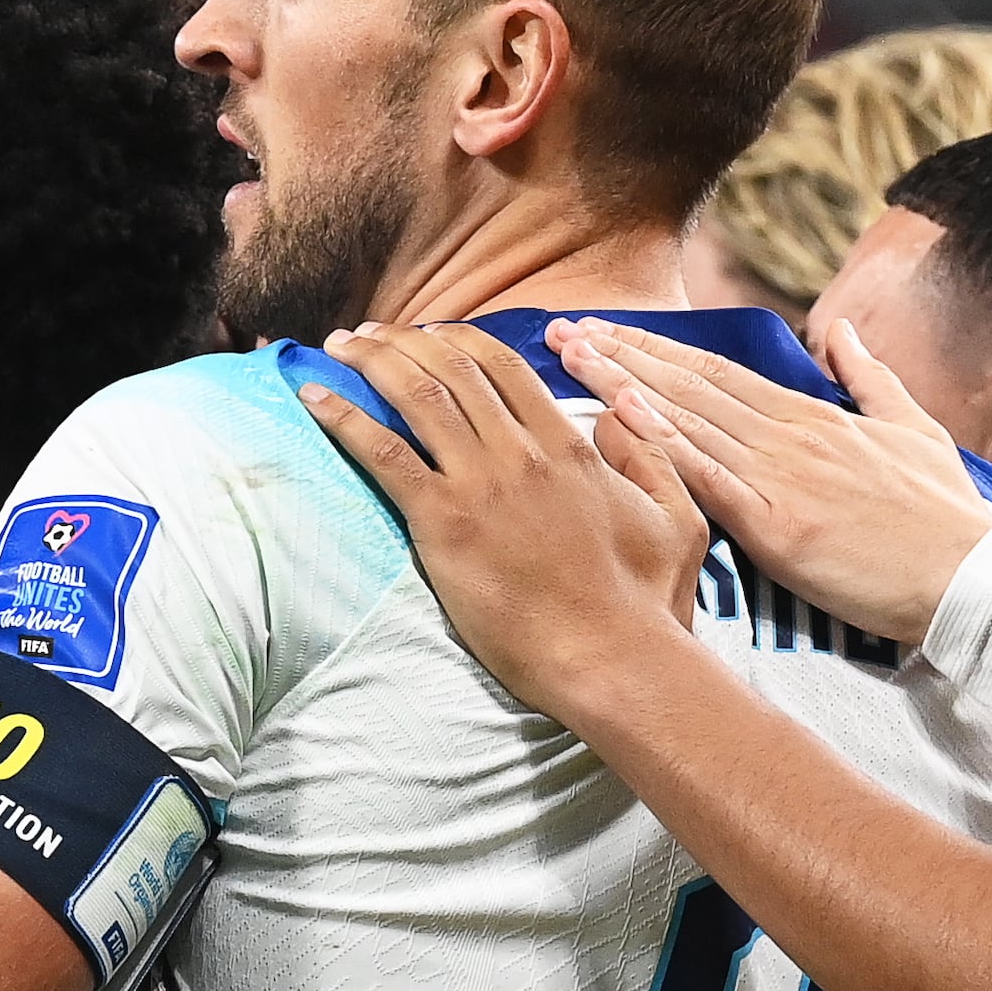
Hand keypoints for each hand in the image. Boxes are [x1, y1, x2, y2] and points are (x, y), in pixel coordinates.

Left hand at [295, 320, 707, 721]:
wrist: (612, 658)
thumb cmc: (645, 603)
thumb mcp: (676, 517)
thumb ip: (647, 458)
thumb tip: (616, 418)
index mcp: (571, 447)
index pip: (505, 368)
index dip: (460, 341)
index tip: (429, 336)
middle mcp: (521, 453)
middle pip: (454, 369)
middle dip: (405, 340)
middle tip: (369, 333)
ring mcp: (482, 485)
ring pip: (417, 396)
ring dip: (373, 361)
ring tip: (341, 345)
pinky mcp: (445, 524)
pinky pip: (385, 455)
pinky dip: (345, 418)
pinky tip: (315, 396)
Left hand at [553, 314, 991, 642]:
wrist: (969, 579)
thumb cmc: (944, 518)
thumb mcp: (912, 429)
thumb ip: (869, 378)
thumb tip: (841, 332)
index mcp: (813, 416)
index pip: (718, 372)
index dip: (657, 349)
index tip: (608, 331)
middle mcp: (788, 435)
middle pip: (688, 384)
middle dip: (621, 354)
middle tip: (561, 329)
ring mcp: (779, 475)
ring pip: (686, 418)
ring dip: (622, 384)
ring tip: (569, 357)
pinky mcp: (776, 523)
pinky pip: (705, 475)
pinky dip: (659, 442)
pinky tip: (618, 416)